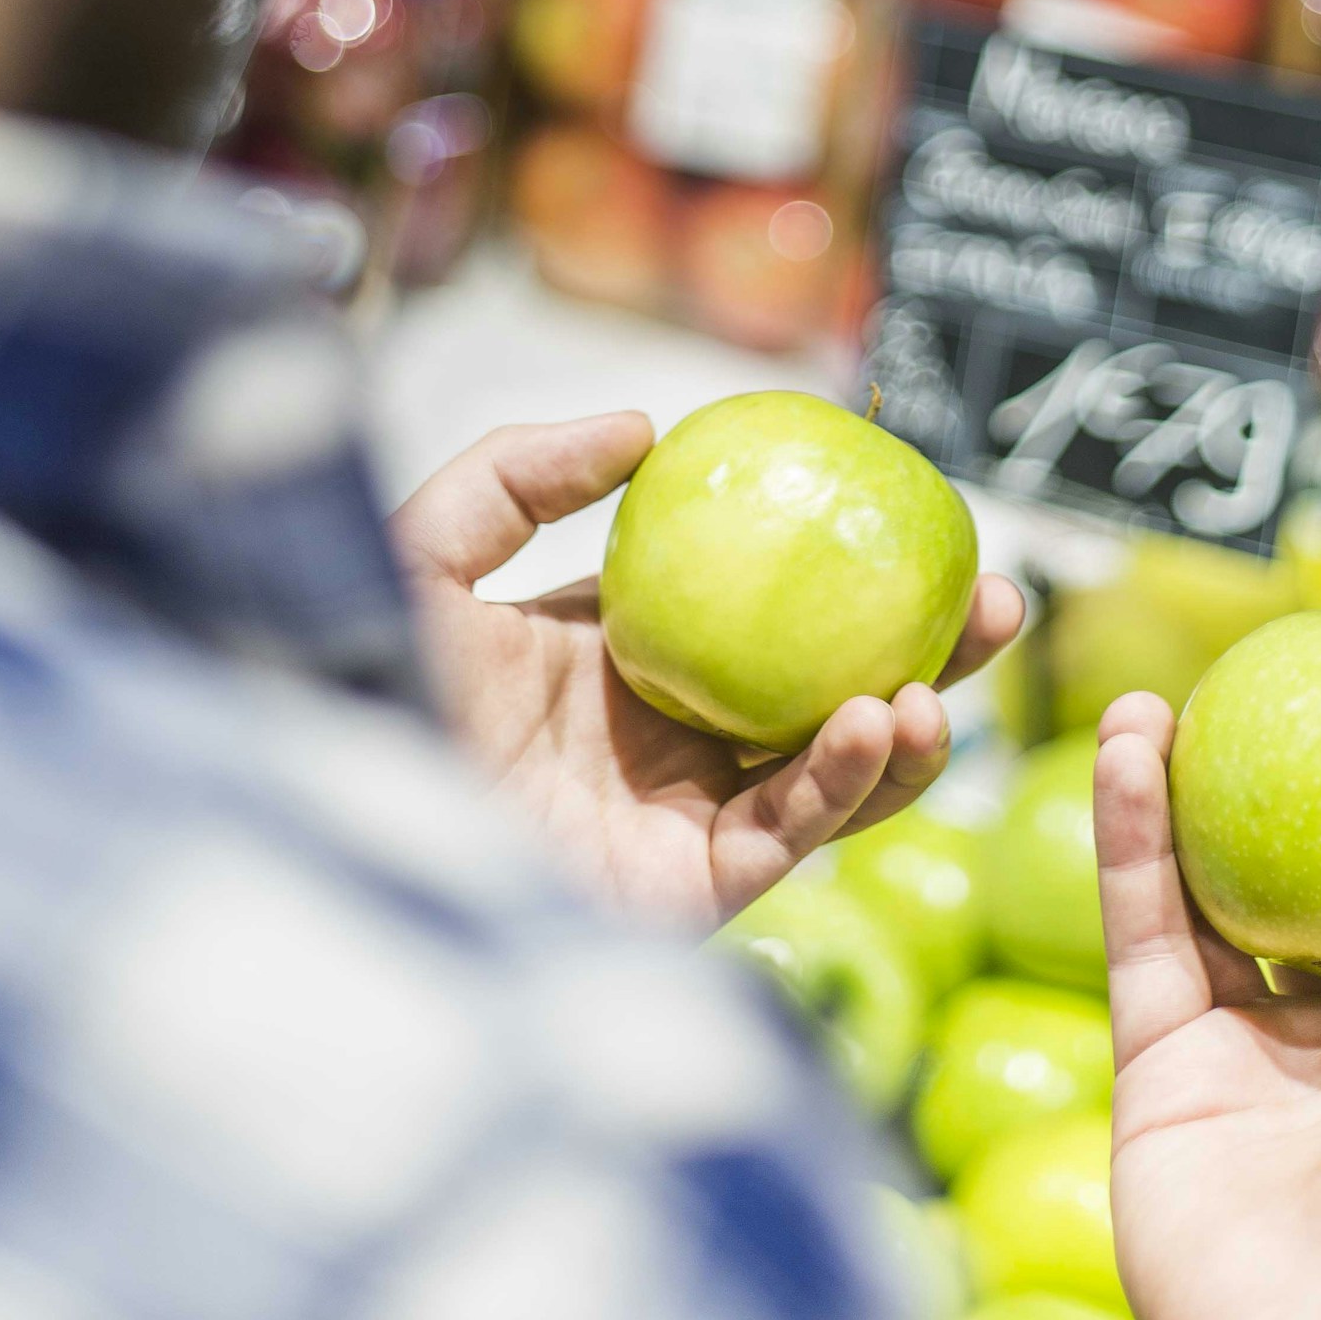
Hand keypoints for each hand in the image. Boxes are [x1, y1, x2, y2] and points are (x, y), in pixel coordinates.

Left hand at [393, 411, 1022, 929]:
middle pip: (822, 689)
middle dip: (921, 652)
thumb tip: (647, 425)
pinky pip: (788, 833)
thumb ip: (523, 474)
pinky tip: (875, 721)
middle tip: (995, 598)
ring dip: (905, 728)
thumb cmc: (350, 684)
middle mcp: (660, 742)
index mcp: (613, 661)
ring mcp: (677, 820)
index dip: (840, 570)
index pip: (755, 608)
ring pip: (828, 774)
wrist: (325, 817)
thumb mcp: (427, 550)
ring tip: (942, 677)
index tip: (915, 515)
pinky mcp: (684, 893)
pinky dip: (843, 781)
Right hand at [1094, 693, 1320, 1319]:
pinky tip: (1130, 750)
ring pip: (1209, 894)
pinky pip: (1143, 929)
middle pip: (1311, 882)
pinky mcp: (1161, 1066)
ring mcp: (1253, 1055)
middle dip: (1280, 786)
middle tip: (1254, 693)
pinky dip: (1129, 837)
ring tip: (1162, 700)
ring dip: (1181, 792)